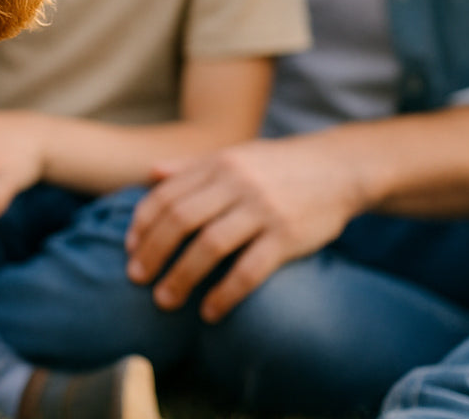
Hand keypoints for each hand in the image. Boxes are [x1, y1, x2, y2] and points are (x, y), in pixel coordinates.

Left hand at [124, 136, 365, 322]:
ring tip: (165, 300)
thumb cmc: (278, 166)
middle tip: (136, 279)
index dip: (142, 224)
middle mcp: (236, 183)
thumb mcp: (235, 156)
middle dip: (154, 252)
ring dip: (182, 276)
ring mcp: (263, 209)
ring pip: (209, 245)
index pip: (166, 194)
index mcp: (218, 164)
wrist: (339, 168)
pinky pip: (249, 269)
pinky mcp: (288, 236)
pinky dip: (225, 293)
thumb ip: (192, 166)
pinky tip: (210, 312)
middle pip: (180, 220)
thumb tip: (151, 174)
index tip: (129, 249)